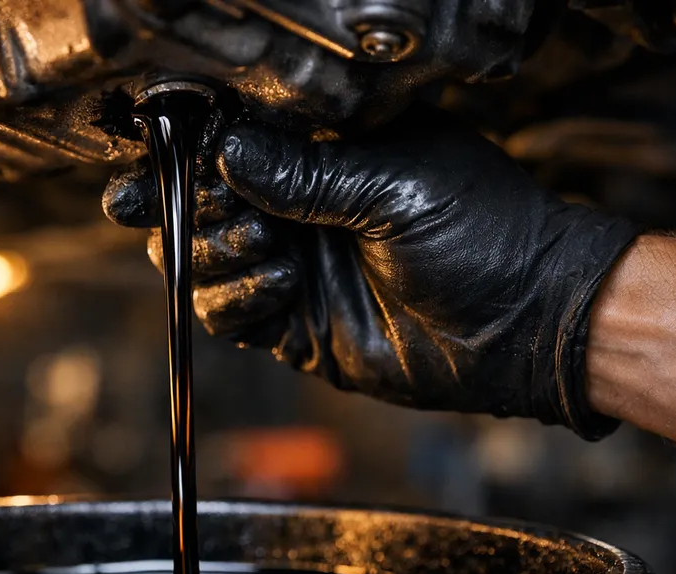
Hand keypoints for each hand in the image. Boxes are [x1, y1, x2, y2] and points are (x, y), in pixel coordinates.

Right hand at [103, 108, 638, 438]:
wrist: (527, 323)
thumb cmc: (487, 234)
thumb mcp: (396, 183)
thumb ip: (307, 173)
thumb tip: (229, 152)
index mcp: (331, 157)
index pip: (237, 146)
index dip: (187, 153)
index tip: (147, 158)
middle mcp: (305, 210)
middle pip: (204, 205)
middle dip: (179, 205)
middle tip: (161, 204)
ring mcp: (298, 267)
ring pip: (207, 261)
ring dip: (212, 253)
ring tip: (259, 246)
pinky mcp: (299, 325)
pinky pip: (232, 315)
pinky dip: (235, 300)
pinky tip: (278, 286)